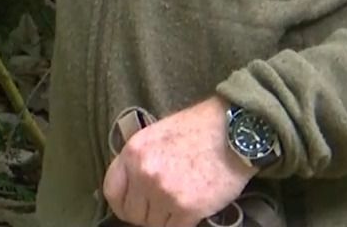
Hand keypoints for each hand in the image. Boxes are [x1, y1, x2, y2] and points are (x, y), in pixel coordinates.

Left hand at [103, 96, 255, 226]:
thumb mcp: (157, 134)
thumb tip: (131, 186)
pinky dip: (184, 223)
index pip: (112, 192)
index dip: (123, 203)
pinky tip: (193, 208)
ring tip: (182, 200)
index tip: (133, 206)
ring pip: (154, 224)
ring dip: (167, 218)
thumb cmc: (199, 128)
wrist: (234, 131)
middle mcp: (143, 173)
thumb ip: (140, 160)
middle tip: (164, 205)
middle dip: (147, 213)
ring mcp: (164, 192)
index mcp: (133, 152)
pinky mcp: (187, 209)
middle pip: (133, 213)